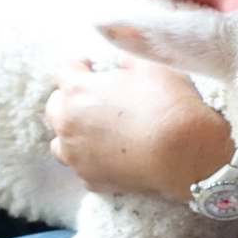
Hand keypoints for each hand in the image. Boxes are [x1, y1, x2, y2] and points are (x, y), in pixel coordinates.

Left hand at [45, 56, 233, 199]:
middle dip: (71, 100)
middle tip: (95, 99)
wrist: (183, 152)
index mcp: (79, 90)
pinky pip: (84, 168)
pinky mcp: (92, 179)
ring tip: (98, 132)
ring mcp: (77, 155)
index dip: (80, 65)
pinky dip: (94, 161)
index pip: (65, 70)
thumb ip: (131, 58)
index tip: (93, 67)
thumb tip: (122, 59)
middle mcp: (68, 123)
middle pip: (55, 107)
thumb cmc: (169, 105)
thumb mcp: (155, 67)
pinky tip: (113, 157)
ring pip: (60, 143)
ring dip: (74, 134)